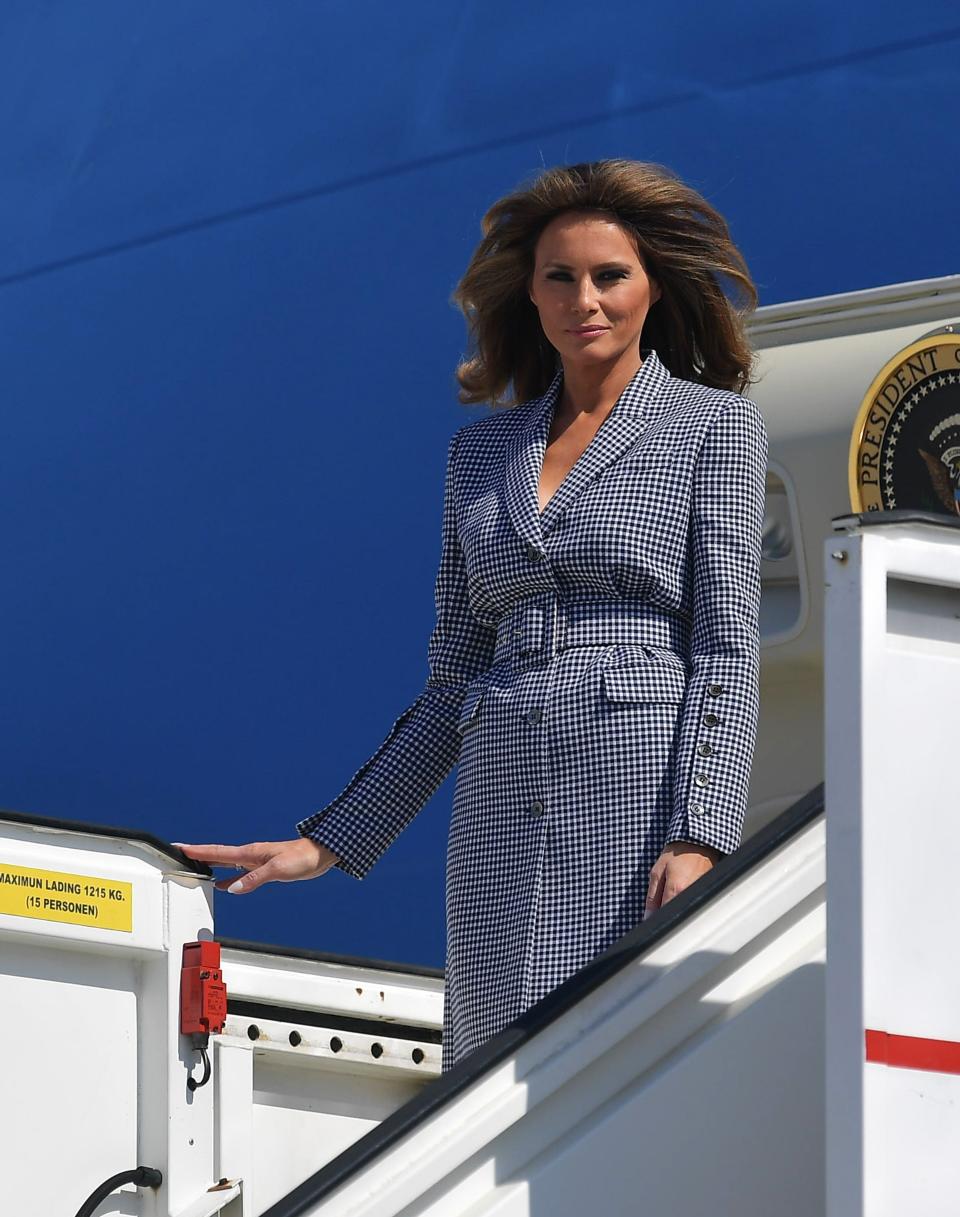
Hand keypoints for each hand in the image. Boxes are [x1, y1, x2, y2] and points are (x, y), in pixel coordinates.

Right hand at [174, 837, 338, 893]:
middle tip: (180, 853)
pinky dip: (228, 879)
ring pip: (227, 864)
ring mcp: (255, 862)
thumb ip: (255, 879)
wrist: (319, 855)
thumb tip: (232, 889)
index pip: (218, 851)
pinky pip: (239, 875)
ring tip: (195, 869)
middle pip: (218, 855)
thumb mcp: (278, 870)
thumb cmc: (302, 857)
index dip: (198, 850)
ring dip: (211, 866)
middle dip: (199, 855)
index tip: (179, 847)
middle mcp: (250, 856)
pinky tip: (222, 885)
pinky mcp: (263, 870)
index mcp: (250, 853)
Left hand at [644, 840, 721, 919]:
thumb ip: (652, 897)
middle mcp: (690, 896)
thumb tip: (648, 917)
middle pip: (675, 916)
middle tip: (663, 900)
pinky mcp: (705, 894)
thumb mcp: (657, 872)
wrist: (698, 843)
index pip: (664, 917)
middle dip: (666, 914)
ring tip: (674, 890)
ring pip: (684, 912)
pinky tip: (683, 891)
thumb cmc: (677, 854)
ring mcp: (700, 896)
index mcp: (676, 890)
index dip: (655, 919)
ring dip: (676, 909)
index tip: (651, 917)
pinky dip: (685, 903)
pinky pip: (692, 905)